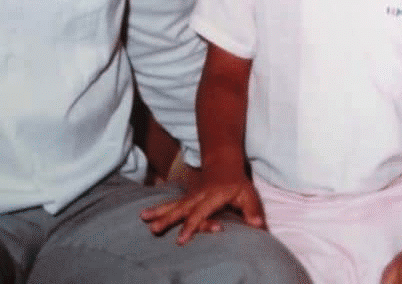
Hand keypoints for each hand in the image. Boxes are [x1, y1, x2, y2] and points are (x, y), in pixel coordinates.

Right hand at [139, 167, 264, 243]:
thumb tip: (258, 225)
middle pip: (182, 208)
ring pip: (173, 204)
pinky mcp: (185, 197)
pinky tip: (145, 214)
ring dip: (158, 212)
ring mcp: (190, 195)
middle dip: (168, 219)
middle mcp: (199, 195)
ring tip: (143, 218)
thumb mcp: (248, 194)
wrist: (223, 162)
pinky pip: (171, 204)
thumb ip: (252, 210)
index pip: (201, 212)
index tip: (181, 239)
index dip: (192, 226)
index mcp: (214, 196)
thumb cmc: (237, 183)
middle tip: (155, 229)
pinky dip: (158, 209)